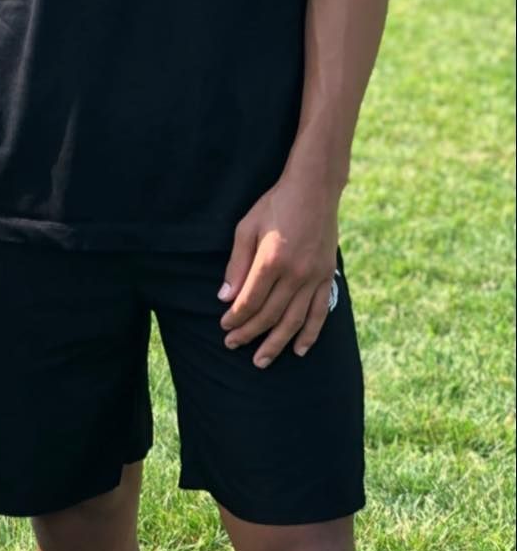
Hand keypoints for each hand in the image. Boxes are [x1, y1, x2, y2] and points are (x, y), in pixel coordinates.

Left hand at [219, 176, 339, 367]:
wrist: (314, 190)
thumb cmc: (274, 205)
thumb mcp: (246, 228)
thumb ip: (236, 264)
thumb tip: (224, 297)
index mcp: (271, 260)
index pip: (250, 301)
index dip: (235, 318)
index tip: (224, 327)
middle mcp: (295, 274)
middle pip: (269, 315)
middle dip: (249, 334)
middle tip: (233, 346)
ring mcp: (314, 277)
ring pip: (294, 320)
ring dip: (276, 343)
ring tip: (261, 361)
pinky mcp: (326, 277)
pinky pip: (319, 312)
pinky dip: (310, 333)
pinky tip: (299, 349)